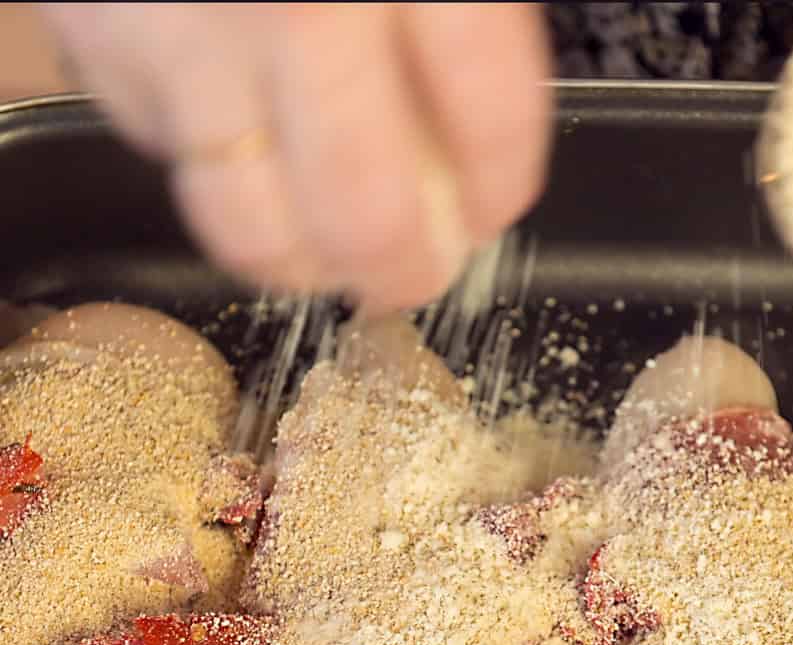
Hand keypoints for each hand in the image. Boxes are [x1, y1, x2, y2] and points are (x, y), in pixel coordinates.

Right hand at [38, 3, 551, 308]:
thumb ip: (463, 4)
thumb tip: (479, 119)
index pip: (487, 112)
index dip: (500, 183)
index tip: (495, 210)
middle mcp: (297, 8)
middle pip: (362, 206)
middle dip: (400, 269)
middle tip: (411, 278)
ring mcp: (187, 33)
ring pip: (247, 218)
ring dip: (299, 263)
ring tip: (327, 263)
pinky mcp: (100, 45)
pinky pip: (167, 156)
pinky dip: (212, 180)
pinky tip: (241, 162)